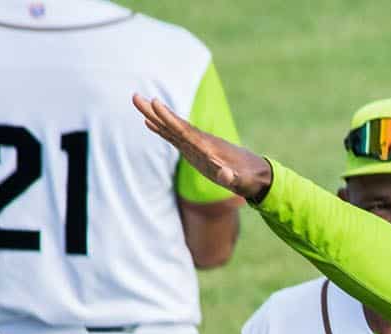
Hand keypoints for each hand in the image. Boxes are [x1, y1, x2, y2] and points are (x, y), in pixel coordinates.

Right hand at [133, 94, 272, 201]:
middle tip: (135, 96)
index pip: (184, 130)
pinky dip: (160, 129)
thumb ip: (232, 178)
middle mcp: (199, 142)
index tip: (155, 104)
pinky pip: (173, 137)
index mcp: (208, 146)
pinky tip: (148, 122)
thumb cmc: (248, 178)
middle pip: (173, 124)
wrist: (255, 173)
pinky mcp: (193, 150)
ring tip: (137, 102)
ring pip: (170, 128)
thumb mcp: (242, 181)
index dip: (170, 119)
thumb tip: (225, 174)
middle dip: (155, 112)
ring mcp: (195, 145)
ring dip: (153, 116)